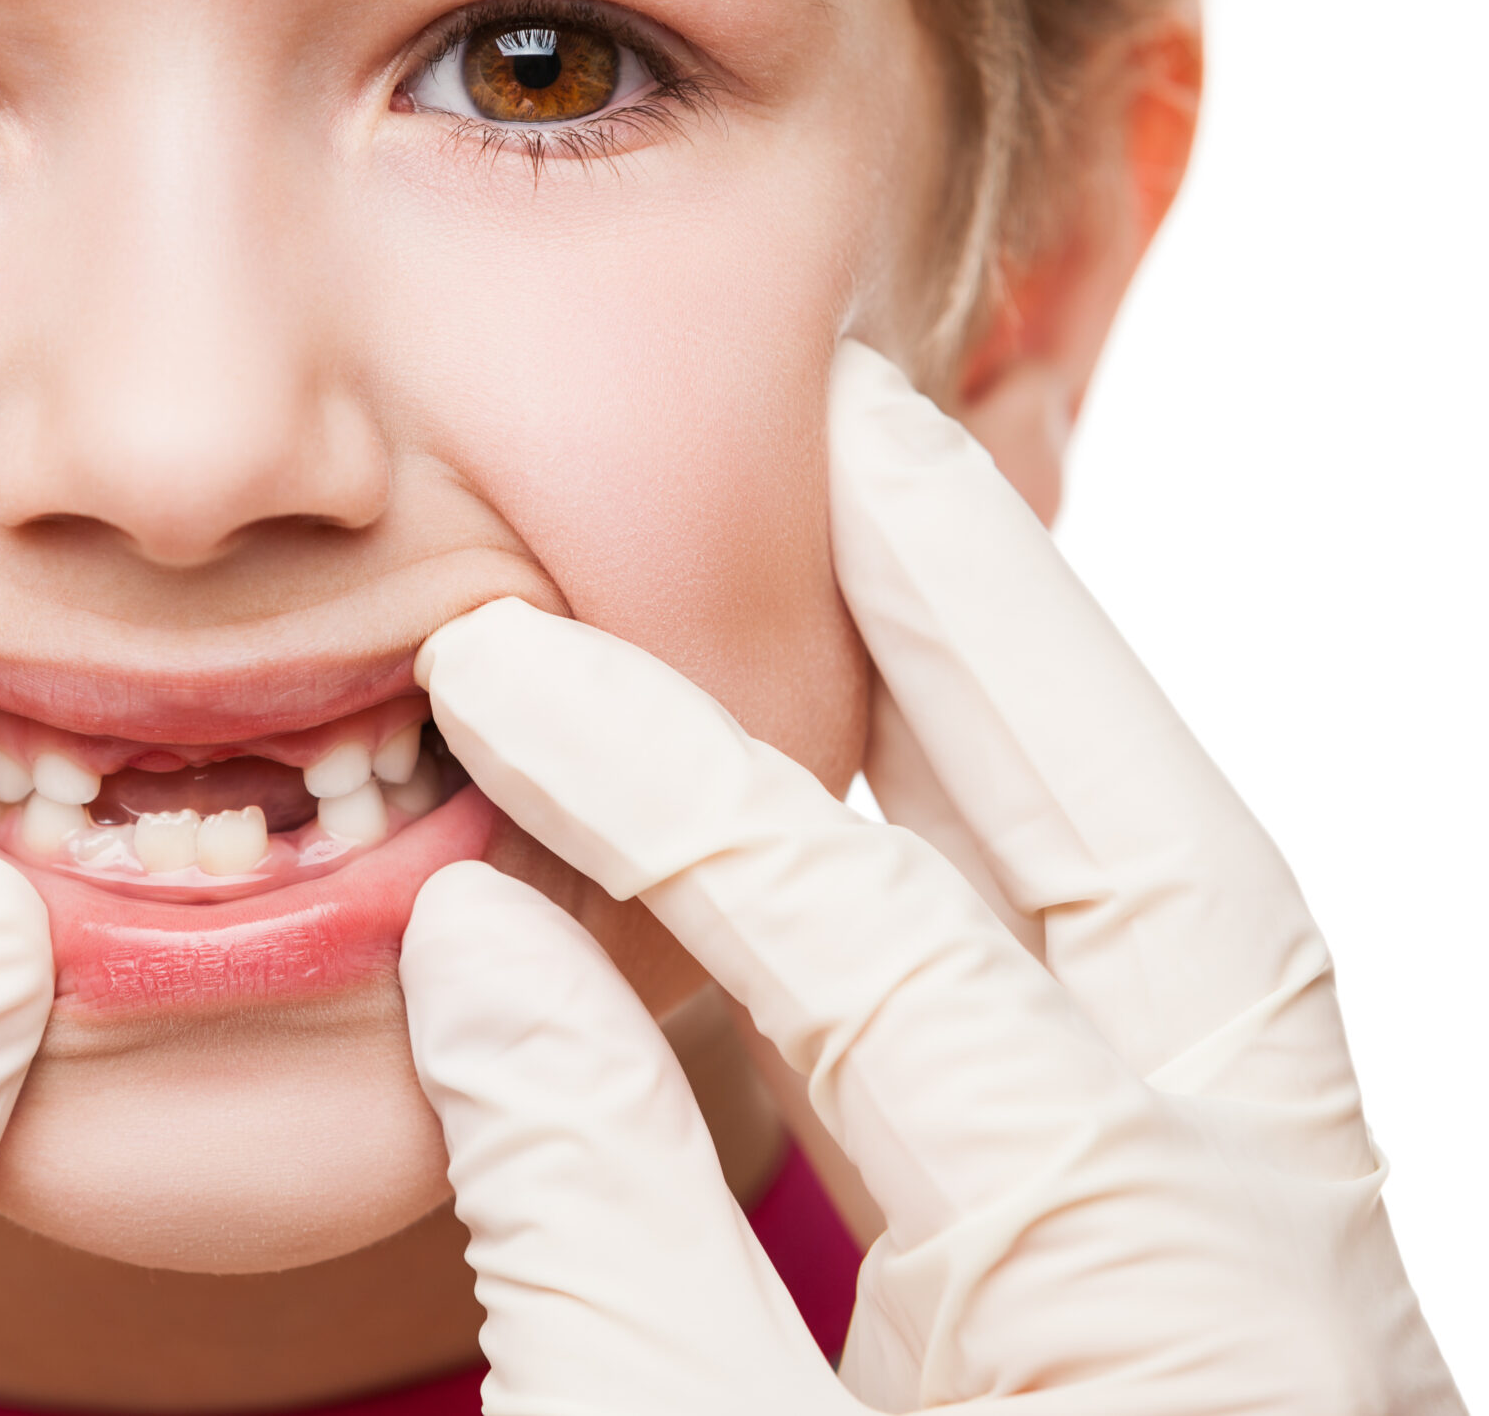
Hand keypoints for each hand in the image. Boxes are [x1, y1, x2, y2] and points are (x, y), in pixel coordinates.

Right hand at [398, 340, 1461, 1413]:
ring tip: (877, 566)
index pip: (876, 944)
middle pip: (1150, 849)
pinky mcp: (1197, 1335)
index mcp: (1149, 1295)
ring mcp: (1259, 1297)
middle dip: (990, 613)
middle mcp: (1261, 1264)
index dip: (664, 785)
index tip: (505, 673)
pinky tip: (881, 841)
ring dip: (1013, 731)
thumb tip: (486, 955)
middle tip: (851, 422)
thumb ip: (591, 1226)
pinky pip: (1130, 1040)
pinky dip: (1000, 896)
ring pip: (1169, 931)